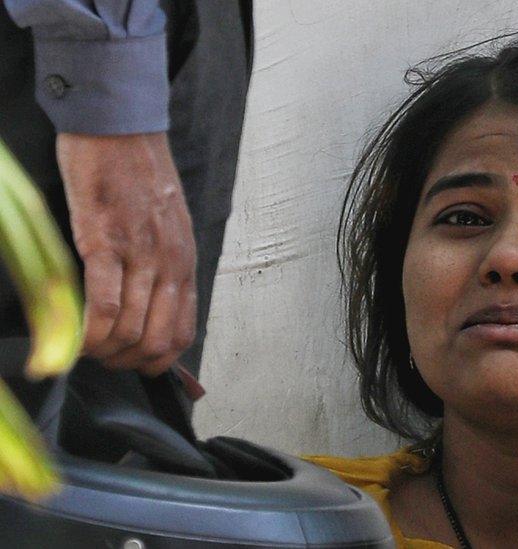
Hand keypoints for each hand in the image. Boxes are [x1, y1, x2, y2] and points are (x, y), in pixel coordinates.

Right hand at [56, 133, 196, 376]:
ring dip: (105, 352)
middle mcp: (169, 264)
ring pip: (131, 330)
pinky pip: (105, 304)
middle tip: (101, 358)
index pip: (183, 333)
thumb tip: (150, 307)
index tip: (131, 361)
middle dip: (126, 362)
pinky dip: (89, 332)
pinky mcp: (104, 241)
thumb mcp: (168, 227)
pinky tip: (75, 337)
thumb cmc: (138, 176)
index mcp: (185, 262)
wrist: (119, 127)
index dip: (157, 360)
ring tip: (85, 348)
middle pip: (156, 341)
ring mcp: (139, 255)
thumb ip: (162, 266)